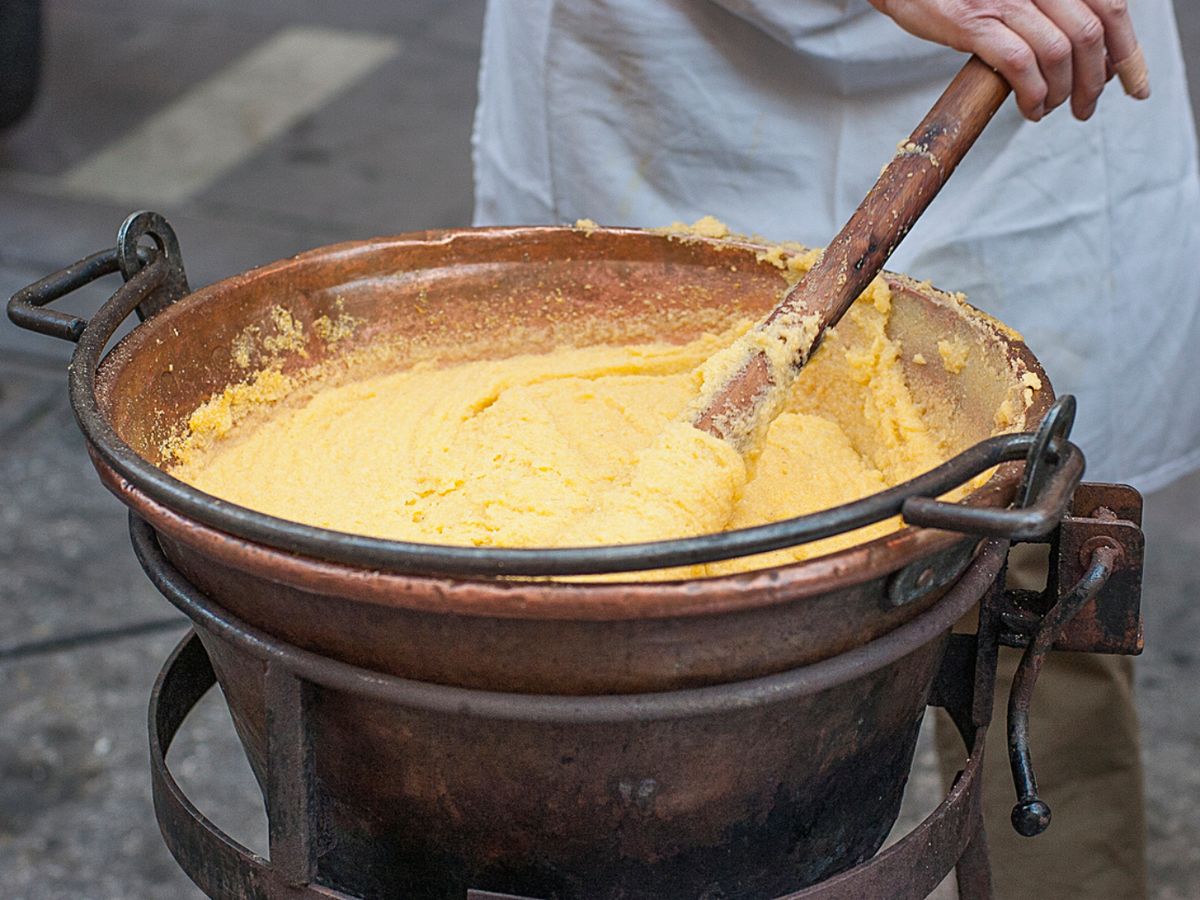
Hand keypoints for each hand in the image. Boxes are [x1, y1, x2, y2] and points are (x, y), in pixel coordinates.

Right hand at [868, 0, 1148, 120]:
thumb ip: (1047, 8)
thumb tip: (1082, 49)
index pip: (1110, 6)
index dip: (1128, 50)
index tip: (1134, 85)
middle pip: (1090, 33)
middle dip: (1095, 81)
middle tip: (1084, 107)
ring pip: (1059, 51)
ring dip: (1063, 91)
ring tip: (1050, 110)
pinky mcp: (973, 22)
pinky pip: (1020, 63)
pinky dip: (1032, 93)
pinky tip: (1029, 108)